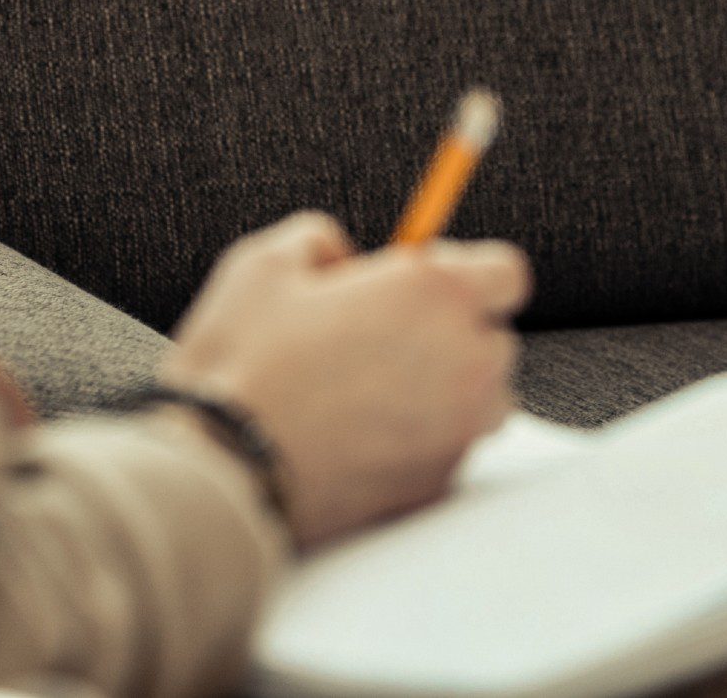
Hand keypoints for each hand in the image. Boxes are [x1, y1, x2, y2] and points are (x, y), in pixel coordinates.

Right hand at [159, 209, 530, 549]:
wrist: (219, 474)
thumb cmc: (242, 365)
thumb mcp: (265, 265)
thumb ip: (321, 241)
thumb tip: (343, 258)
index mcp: (435, 295)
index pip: (508, 272)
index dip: (468, 273)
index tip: (424, 282)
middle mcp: (464, 362)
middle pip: (495, 337)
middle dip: (453, 333)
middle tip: (383, 337)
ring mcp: (457, 430)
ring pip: (482, 399)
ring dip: (448, 389)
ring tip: (373, 390)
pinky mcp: (436, 484)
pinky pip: (451, 449)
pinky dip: (422, 440)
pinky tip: (361, 436)